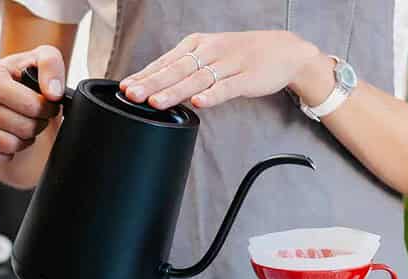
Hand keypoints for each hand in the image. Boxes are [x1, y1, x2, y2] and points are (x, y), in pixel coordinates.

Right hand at [0, 45, 64, 164]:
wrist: (4, 99)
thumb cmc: (22, 81)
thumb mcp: (40, 61)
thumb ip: (50, 65)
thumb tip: (53, 92)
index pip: (30, 105)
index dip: (47, 109)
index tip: (46, 105)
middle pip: (23, 127)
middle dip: (37, 125)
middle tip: (33, 117)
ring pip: (10, 145)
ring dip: (23, 140)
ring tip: (20, 127)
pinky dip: (5, 153)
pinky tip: (5, 138)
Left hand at [119, 31, 325, 109]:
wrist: (282, 51)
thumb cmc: (242, 56)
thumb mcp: (212, 56)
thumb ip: (189, 71)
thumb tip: (160, 86)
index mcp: (197, 45)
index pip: (165, 61)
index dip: (144, 75)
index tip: (125, 87)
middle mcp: (209, 52)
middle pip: (176, 70)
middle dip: (152, 83)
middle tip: (131, 94)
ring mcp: (228, 64)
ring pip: (196, 80)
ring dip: (174, 92)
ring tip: (155, 102)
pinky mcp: (246, 78)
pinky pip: (226, 88)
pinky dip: (212, 95)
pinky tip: (198, 103)